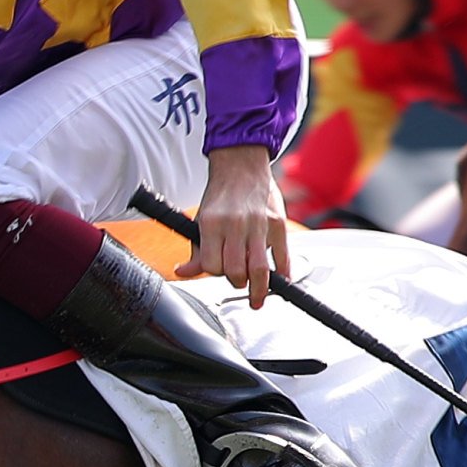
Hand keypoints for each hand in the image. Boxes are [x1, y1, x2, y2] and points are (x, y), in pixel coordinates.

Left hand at [184, 144, 292, 307]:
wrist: (242, 167)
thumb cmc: (220, 196)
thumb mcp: (200, 221)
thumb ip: (196, 251)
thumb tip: (182, 273)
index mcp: (211, 224)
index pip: (212, 265)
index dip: (215, 273)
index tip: (219, 272)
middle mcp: (235, 225)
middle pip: (236, 270)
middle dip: (236, 283)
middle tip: (238, 283)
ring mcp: (259, 225)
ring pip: (259, 268)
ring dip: (259, 289)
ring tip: (257, 299)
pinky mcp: (278, 223)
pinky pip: (283, 256)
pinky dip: (283, 273)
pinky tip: (280, 280)